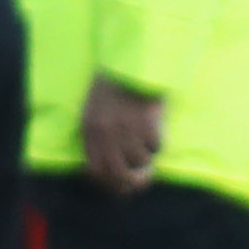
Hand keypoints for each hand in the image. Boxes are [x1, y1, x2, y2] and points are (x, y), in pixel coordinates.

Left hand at [79, 76, 165, 195]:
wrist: (131, 62)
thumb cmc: (113, 86)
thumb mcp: (95, 111)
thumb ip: (99, 138)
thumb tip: (111, 170)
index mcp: (90, 130)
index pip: (95, 172)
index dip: (109, 185)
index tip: (121, 187)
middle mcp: (106, 134)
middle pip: (119, 175)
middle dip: (133, 183)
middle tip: (143, 180)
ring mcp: (127, 130)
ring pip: (141, 161)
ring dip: (147, 155)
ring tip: (147, 138)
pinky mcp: (147, 123)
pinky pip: (156, 146)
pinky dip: (159, 141)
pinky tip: (155, 127)